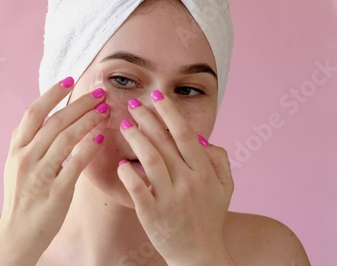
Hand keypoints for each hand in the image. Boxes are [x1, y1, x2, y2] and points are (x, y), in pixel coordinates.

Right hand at [0, 76, 108, 260]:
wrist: (16, 234)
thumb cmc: (21, 198)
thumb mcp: (16, 166)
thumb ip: (28, 142)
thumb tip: (43, 117)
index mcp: (16, 149)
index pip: (34, 112)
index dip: (52, 94)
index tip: (70, 80)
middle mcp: (25, 158)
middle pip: (55, 121)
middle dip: (80, 104)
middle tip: (100, 94)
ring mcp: (39, 175)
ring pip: (66, 138)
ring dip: (88, 121)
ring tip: (105, 111)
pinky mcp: (55, 192)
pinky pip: (75, 164)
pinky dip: (89, 148)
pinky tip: (100, 136)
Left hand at [117, 90, 234, 264]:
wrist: (200, 254)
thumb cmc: (210, 217)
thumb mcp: (225, 188)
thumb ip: (219, 159)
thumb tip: (202, 138)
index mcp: (204, 172)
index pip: (185, 134)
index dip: (169, 112)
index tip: (157, 96)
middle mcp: (188, 181)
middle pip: (163, 142)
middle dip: (146, 118)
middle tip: (132, 104)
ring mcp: (169, 198)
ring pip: (149, 159)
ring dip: (135, 138)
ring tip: (124, 125)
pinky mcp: (152, 213)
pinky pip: (136, 188)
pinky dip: (127, 173)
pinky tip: (121, 164)